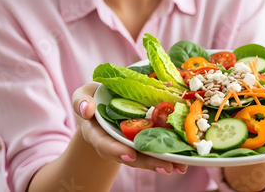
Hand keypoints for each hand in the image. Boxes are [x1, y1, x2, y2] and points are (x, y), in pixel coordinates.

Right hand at [71, 82, 187, 174]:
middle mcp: (114, 143)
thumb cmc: (93, 99)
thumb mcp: (83, 96)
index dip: (116, 150)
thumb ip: (81, 101)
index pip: (104, 143)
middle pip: (130, 156)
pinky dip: (169, 156)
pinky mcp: (144, 141)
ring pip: (145, 157)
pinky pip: (155, 150)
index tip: (129, 154)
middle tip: (165, 167)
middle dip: (147, 162)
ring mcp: (129, 144)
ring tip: (179, 167)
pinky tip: (184, 161)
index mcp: (97, 133)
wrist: (105, 105)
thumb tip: (87, 109)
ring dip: (162, 162)